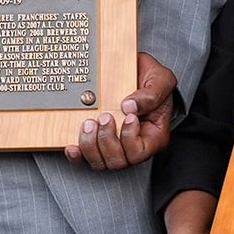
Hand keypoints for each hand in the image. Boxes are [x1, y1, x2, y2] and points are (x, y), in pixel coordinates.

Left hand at [66, 54, 176, 170]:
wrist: (135, 70)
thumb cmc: (152, 79)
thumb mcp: (161, 80)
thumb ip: (151, 94)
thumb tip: (128, 107)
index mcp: (152, 137)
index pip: (139, 153)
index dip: (130, 139)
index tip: (128, 117)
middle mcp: (132, 146)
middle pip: (117, 162)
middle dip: (107, 140)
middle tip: (105, 116)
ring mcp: (113, 145)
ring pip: (100, 163)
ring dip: (90, 145)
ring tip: (89, 123)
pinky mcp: (96, 140)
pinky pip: (84, 158)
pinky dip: (76, 154)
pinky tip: (72, 145)